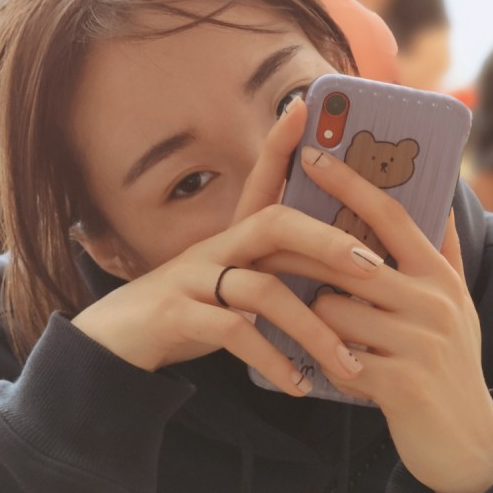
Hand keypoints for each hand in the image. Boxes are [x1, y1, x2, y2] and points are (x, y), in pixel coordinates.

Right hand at [72, 98, 378, 395]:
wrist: (118, 342)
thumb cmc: (188, 310)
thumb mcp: (229, 285)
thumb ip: (271, 272)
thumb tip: (337, 274)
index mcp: (229, 237)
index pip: (261, 181)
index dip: (280, 144)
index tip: (304, 107)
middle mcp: (212, 247)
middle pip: (274, 224)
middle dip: (327, 240)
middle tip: (373, 268)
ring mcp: (191, 279)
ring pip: (263, 289)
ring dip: (311, 330)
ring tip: (348, 365)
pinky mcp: (176, 315)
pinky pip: (234, 333)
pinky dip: (273, 360)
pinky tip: (299, 385)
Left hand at [285, 148, 492, 492]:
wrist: (468, 441)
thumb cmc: (447, 360)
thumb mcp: (453, 303)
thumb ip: (442, 253)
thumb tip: (440, 202)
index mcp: (438, 275)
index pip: (388, 215)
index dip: (348, 182)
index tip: (311, 153)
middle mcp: (432, 301)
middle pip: (345, 259)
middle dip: (298, 257)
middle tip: (262, 255)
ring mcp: (418, 342)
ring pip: (330, 309)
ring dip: (314, 322)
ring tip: (327, 337)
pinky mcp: (399, 383)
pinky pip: (332, 356)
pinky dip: (323, 362)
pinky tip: (333, 370)